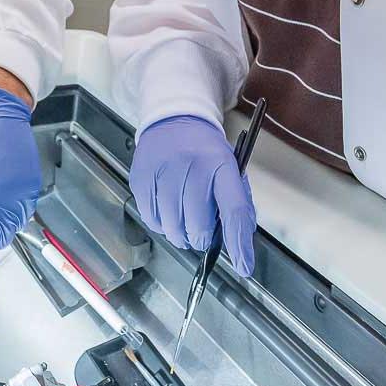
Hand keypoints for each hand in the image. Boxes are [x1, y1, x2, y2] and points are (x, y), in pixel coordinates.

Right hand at [131, 115, 256, 276]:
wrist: (174, 119)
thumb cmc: (205, 151)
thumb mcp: (230, 168)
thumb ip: (237, 203)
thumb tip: (238, 242)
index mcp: (221, 165)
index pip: (234, 210)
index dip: (239, 244)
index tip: (243, 267)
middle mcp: (192, 167)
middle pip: (199, 227)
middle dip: (202, 238)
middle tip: (202, 229)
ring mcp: (163, 172)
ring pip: (173, 229)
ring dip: (181, 234)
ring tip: (184, 218)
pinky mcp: (141, 178)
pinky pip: (151, 220)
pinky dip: (162, 224)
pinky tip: (167, 211)